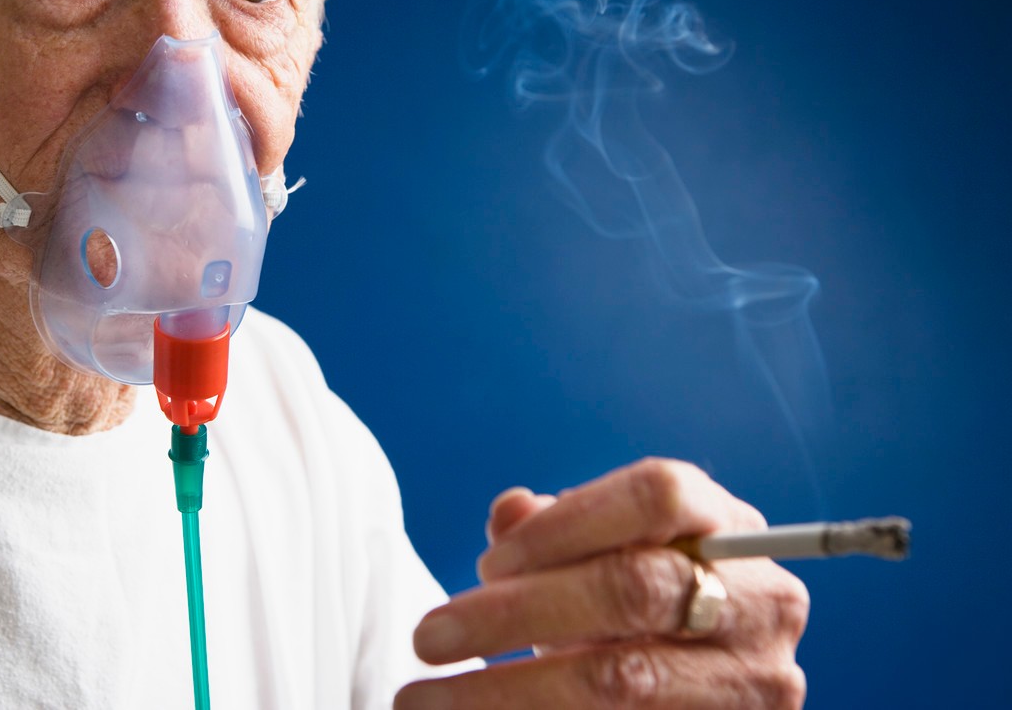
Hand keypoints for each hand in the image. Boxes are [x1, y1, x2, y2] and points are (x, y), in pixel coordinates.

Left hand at [395, 458, 808, 708]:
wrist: (695, 693)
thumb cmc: (637, 612)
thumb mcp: (600, 559)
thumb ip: (554, 530)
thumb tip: (509, 513)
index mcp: (728, 525)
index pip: (657, 495)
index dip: (566, 523)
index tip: (487, 563)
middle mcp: (760, 600)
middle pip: (633, 587)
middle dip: (517, 612)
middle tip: (428, 636)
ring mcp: (754, 681)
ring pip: (621, 678)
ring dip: (507, 691)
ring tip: (423, 700)